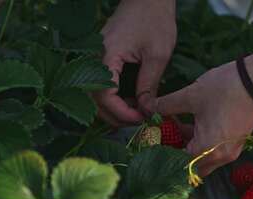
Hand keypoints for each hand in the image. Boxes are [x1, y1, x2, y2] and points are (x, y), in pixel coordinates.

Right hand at [94, 0, 176, 125]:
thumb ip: (149, 85)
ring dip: (115, 109)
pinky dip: (115, 97)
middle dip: (116, 116)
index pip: (104, 95)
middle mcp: (95, 58)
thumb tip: (146, 111)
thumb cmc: (155, 21)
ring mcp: (96, 58)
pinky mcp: (102, 58)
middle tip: (139, 122)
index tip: (140, 119)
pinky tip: (133, 102)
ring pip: (97, 94)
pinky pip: (102, 84)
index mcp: (106, 56)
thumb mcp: (158, 55)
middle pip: (95, 99)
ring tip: (138, 114)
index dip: (121, 113)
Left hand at [147, 61, 252, 176]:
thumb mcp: (190, 95)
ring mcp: (231, 152)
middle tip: (161, 136)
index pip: (177, 163)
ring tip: (174, 127)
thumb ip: (166, 105)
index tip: (151, 140)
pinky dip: (201, 143)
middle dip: (176, 153)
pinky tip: (191, 124)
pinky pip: (214, 151)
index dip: (163, 153)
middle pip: (191, 166)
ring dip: (188, 147)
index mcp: (206, 150)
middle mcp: (220, 158)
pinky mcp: (237, 143)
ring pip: (203, 158)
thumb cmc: (224, 89)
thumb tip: (147, 107)